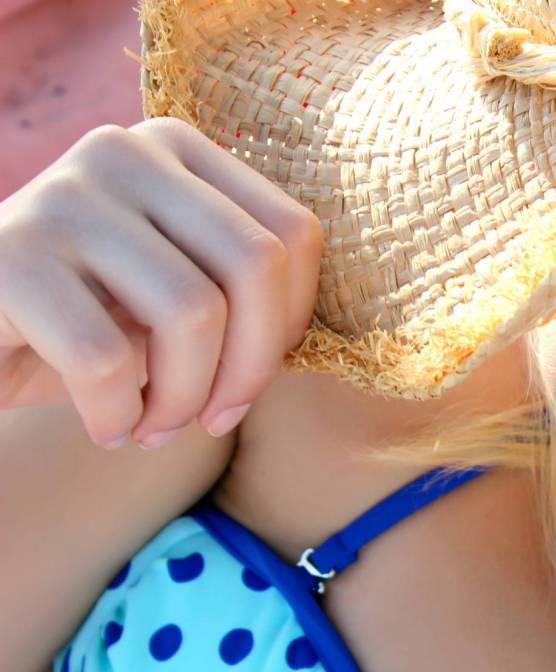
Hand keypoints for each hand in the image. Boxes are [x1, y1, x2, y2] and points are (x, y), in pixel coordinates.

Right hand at [0, 117, 321, 447]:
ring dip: (184, 401)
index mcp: (178, 149)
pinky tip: (104, 425)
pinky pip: (106, 358)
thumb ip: (240, 297)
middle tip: (213, 421)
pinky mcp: (10, 254)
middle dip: (250, 369)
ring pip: (191, 313)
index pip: (293, 234)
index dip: (289, 326)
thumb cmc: (83, 327)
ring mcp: (63, 193)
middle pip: (255, 266)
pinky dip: (117, 414)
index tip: (250, 384)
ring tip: (155, 428)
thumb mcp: (173, 298)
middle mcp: (124, 151)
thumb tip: (315, 343)